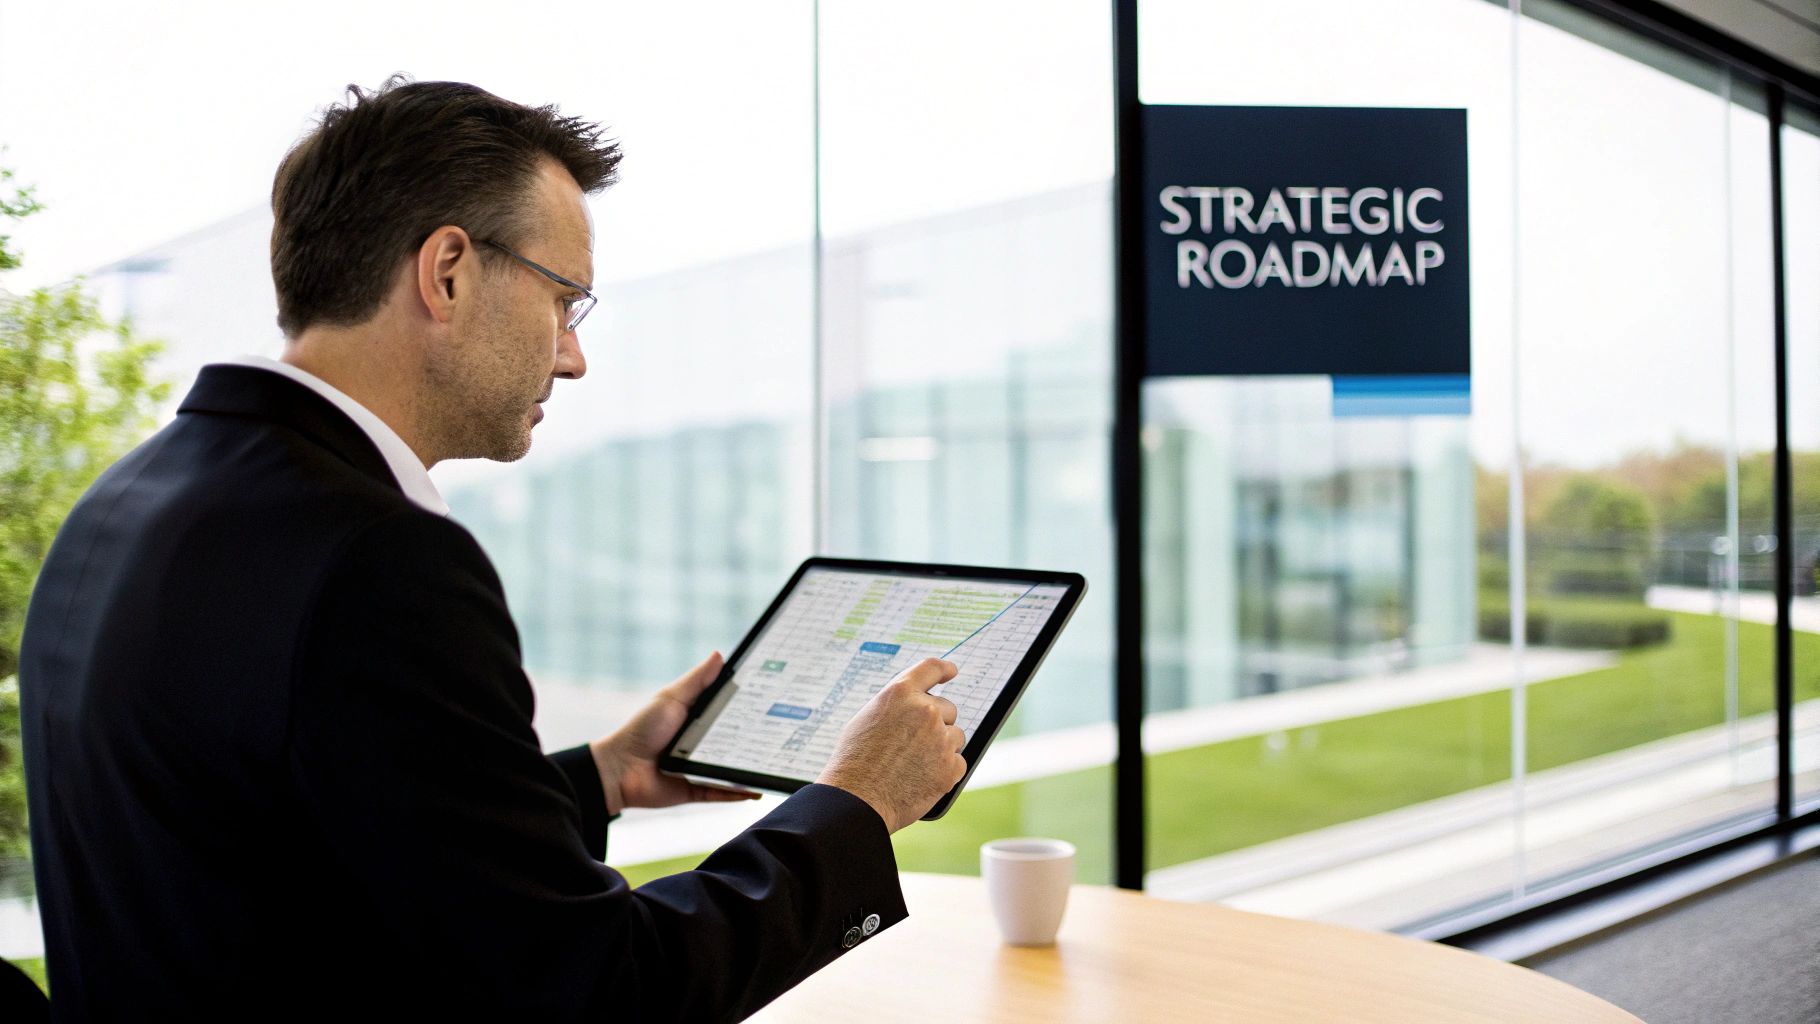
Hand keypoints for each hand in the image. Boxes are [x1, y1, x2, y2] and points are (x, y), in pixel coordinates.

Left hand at [590, 651, 761, 814]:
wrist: (618, 769)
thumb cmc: (642, 729)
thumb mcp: (671, 698)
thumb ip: (696, 681)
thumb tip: (719, 655)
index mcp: (700, 719)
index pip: (732, 712)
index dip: (752, 706)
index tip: (777, 698)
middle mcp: (705, 743)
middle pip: (738, 740)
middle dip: (760, 737)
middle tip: (787, 730)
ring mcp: (702, 768)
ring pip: (734, 768)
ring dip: (753, 767)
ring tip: (777, 761)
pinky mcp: (697, 789)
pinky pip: (722, 793)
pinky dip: (739, 792)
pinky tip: (757, 789)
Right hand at [817, 658, 967, 832]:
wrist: (857, 799)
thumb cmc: (855, 761)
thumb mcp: (869, 718)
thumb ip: (898, 706)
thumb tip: (918, 706)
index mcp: (901, 693)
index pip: (931, 668)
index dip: (944, 669)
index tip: (951, 671)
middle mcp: (925, 710)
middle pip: (948, 709)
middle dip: (937, 723)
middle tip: (914, 743)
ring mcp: (941, 739)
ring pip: (956, 736)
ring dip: (942, 746)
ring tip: (914, 763)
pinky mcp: (950, 767)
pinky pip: (959, 762)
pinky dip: (946, 770)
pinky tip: (922, 777)